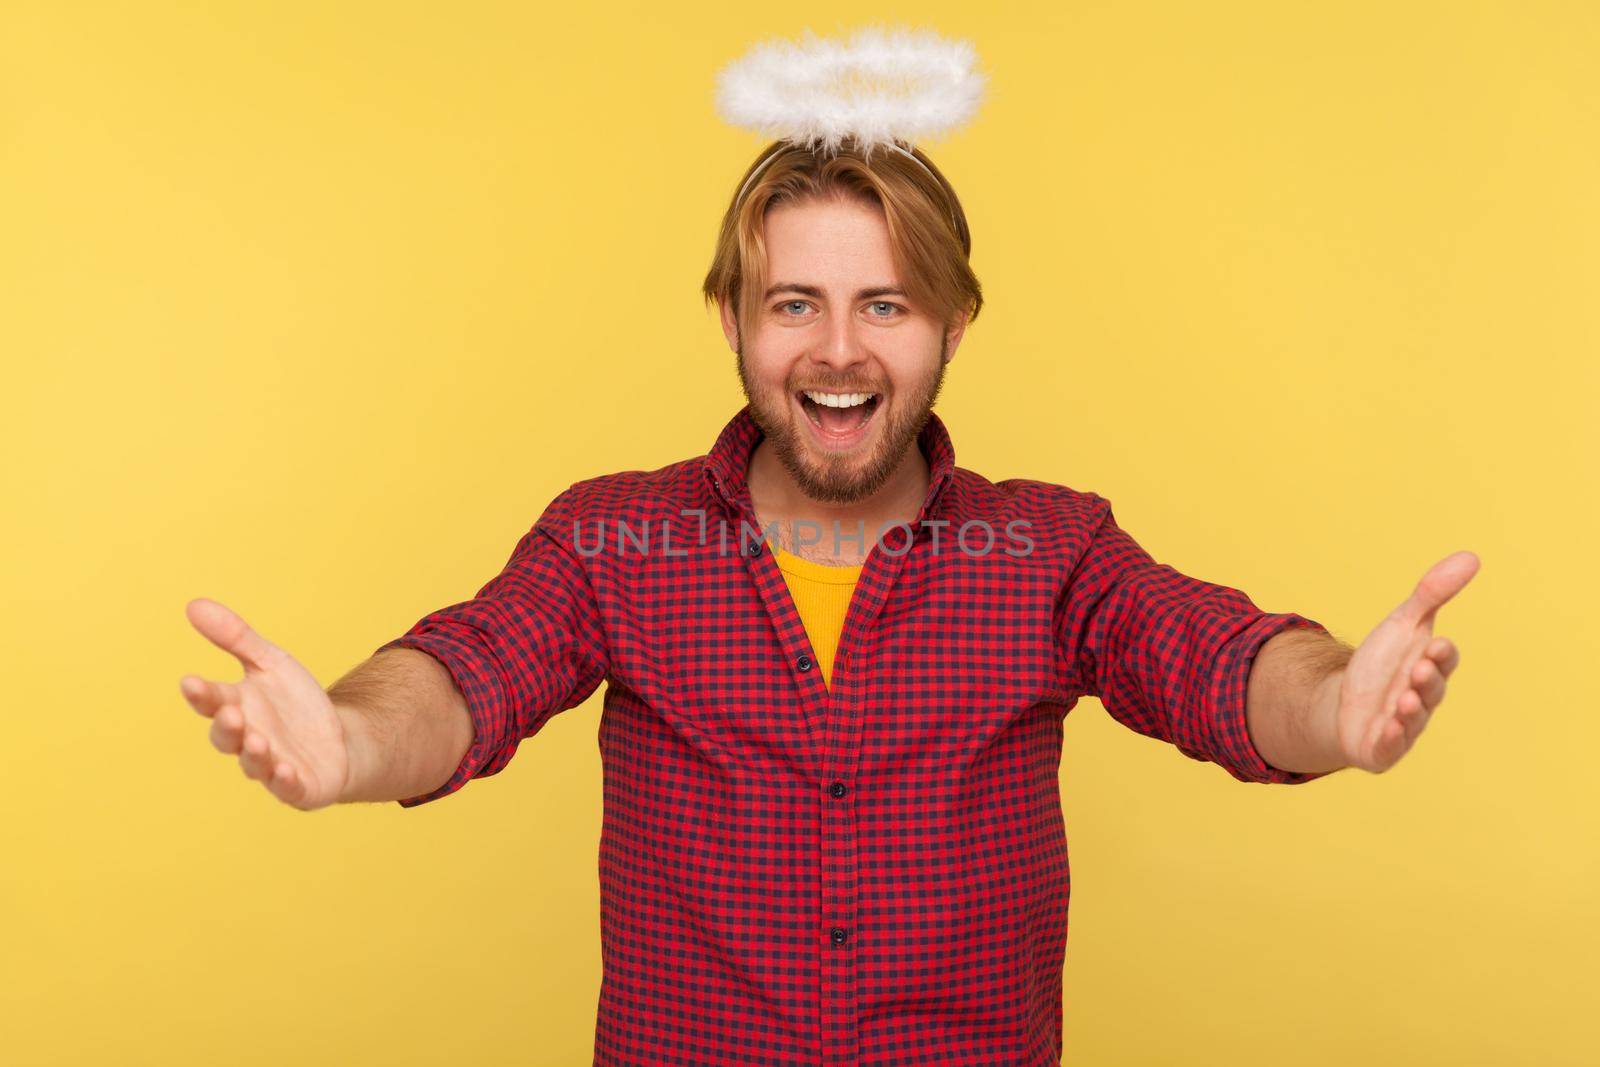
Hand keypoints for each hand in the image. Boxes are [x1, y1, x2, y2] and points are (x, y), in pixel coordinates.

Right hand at [180, 598, 349, 809]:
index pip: (212, 700)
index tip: (190, 681)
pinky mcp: (297, 785)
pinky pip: (287, 787)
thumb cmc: (295, 703)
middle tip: (230, 712)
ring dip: (254, 752)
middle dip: (226, 726)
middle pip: (227, 736)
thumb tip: (193, 604)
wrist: (338, 739)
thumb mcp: (271, 663)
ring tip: (258, 739)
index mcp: (237, 707)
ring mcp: (270, 764)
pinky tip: (286, 770)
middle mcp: (247, 738)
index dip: (201, 693)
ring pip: (255, 763)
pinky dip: (284, 780)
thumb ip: (236, 638)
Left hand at [1332, 550, 1479, 772]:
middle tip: (1418, 669)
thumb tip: (1472, 556)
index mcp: (1430, 668)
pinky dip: (1391, 739)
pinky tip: (1387, 729)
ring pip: (1413, 719)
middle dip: (1427, 681)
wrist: (1344, 704)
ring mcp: (1404, 725)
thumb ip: (1432, 594)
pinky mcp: (1382, 747)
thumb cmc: (1381, 664)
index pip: (1444, 661)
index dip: (1442, 655)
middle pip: (1431, 689)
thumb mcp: (1402, 624)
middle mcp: (1422, 698)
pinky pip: (1389, 746)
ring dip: (1410, 710)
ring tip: (1403, 699)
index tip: (1436, 644)